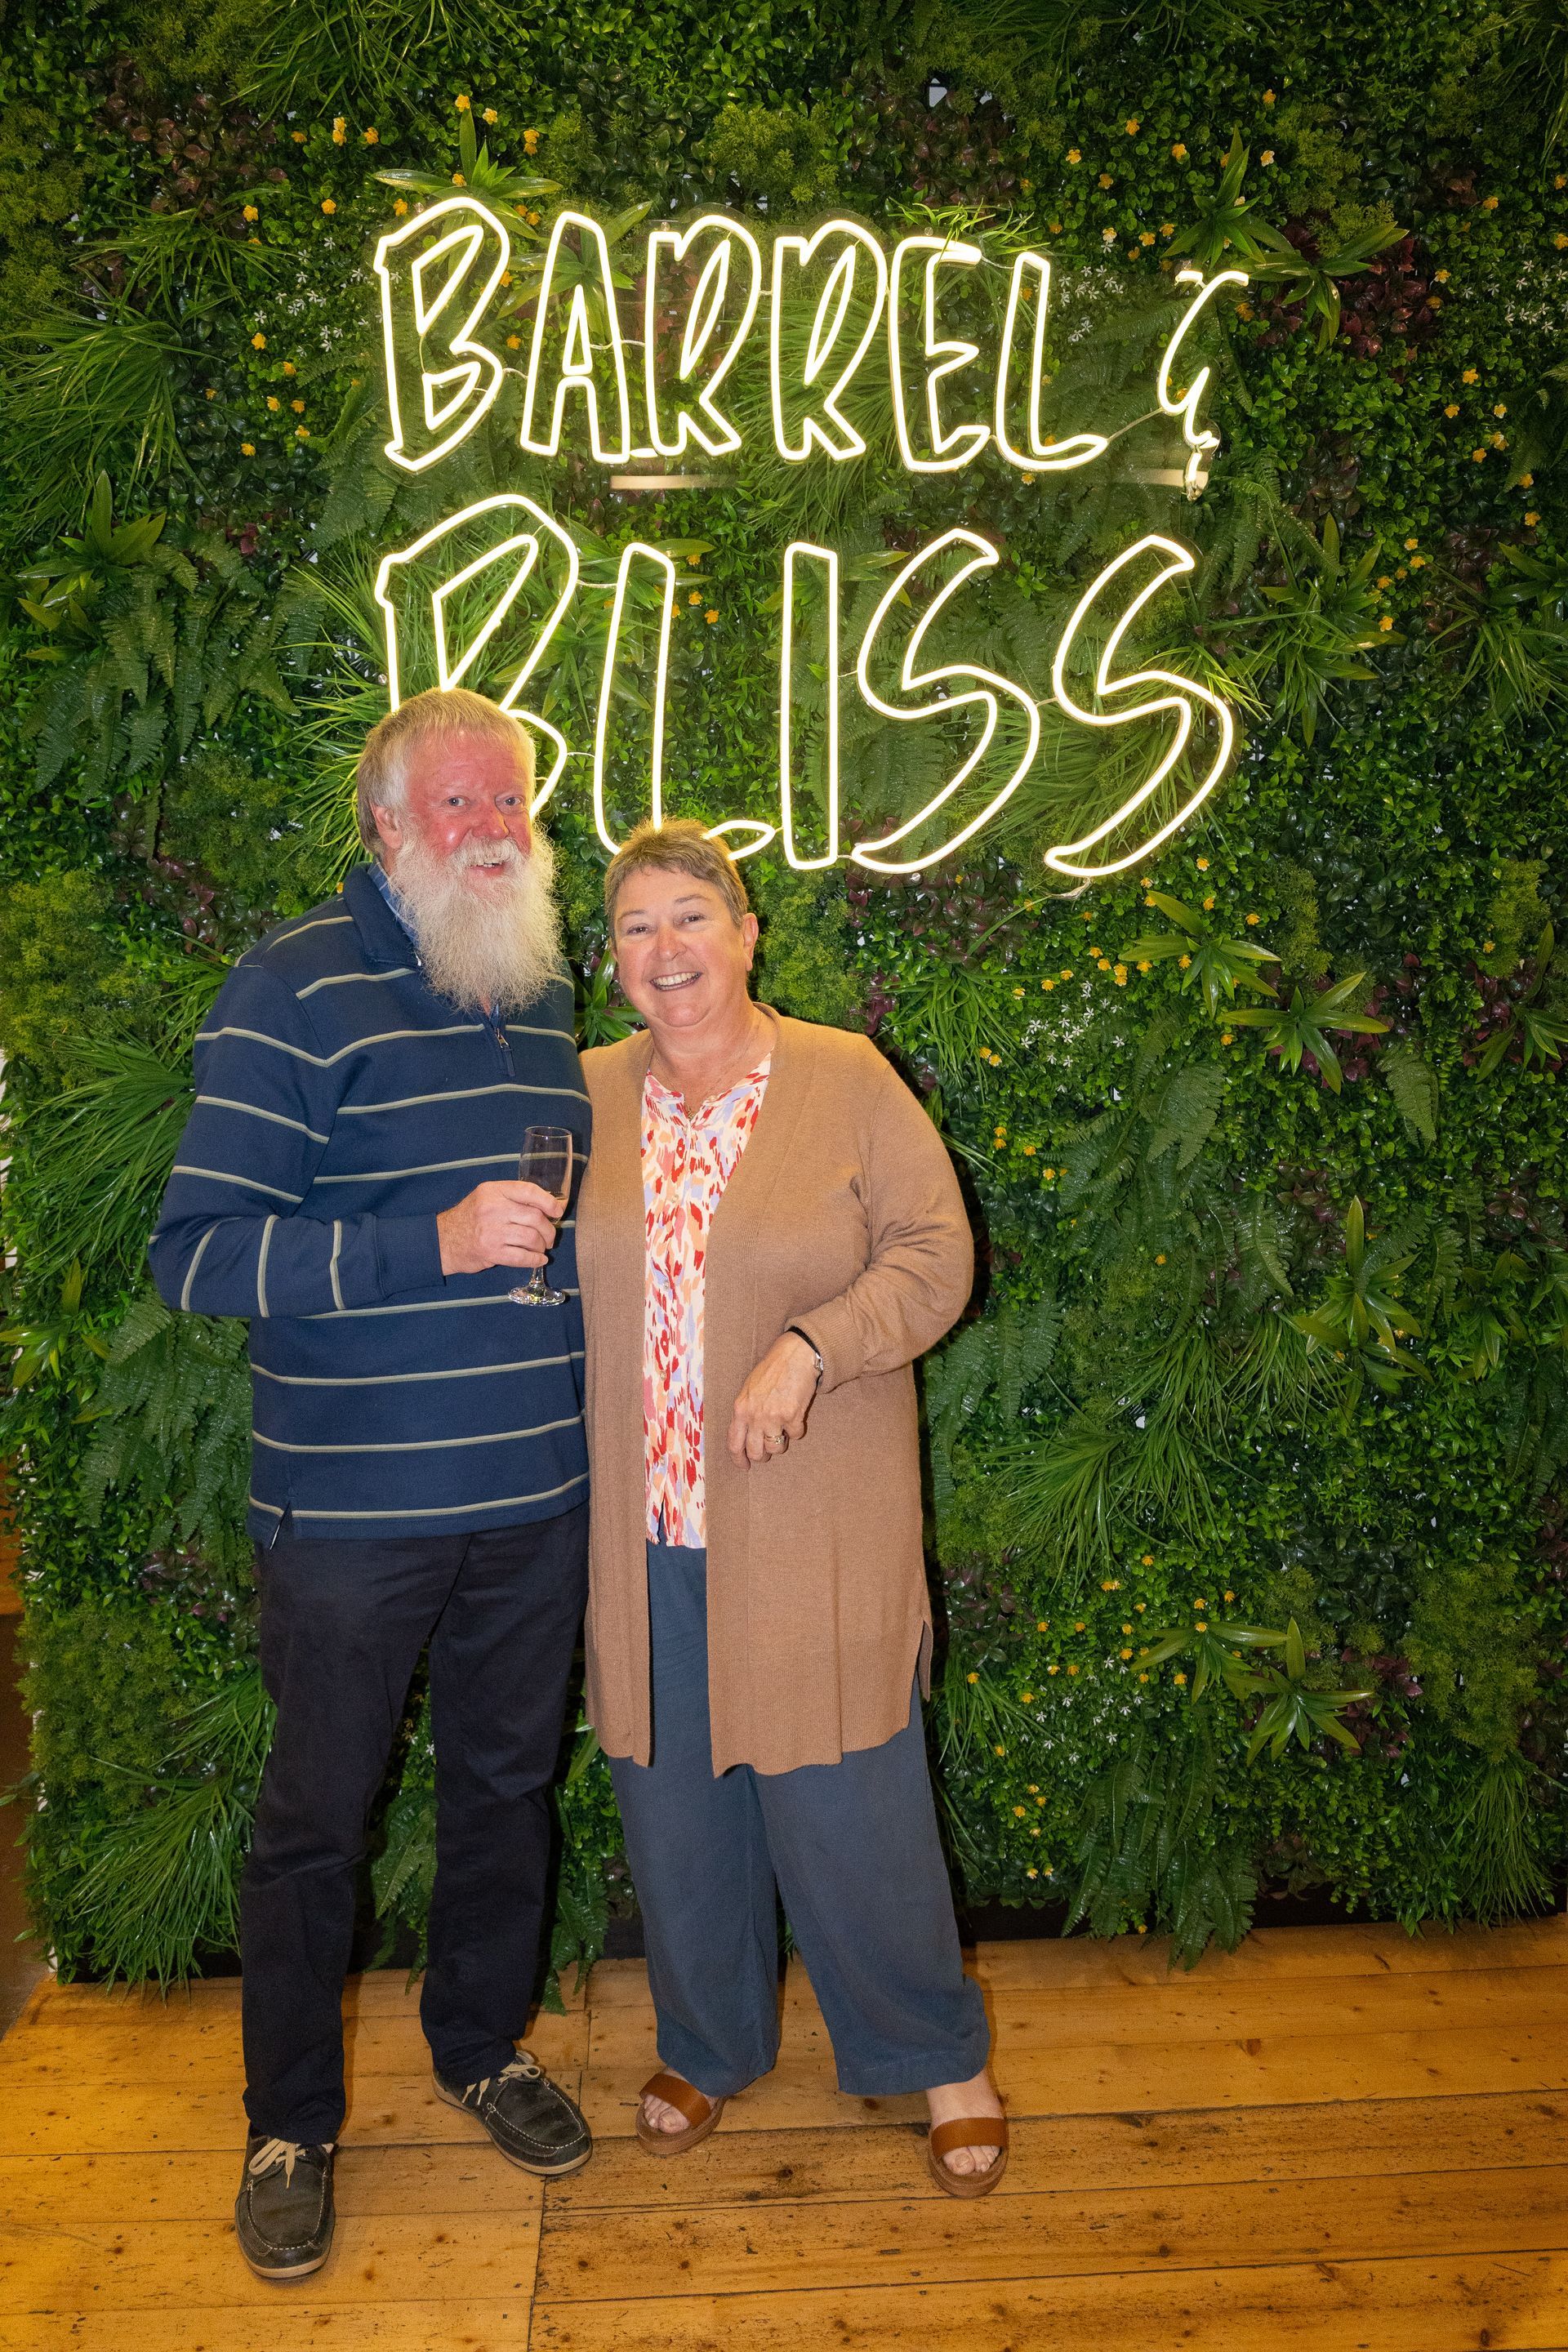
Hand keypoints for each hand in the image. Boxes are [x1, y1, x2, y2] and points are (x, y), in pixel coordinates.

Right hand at [438, 1180, 561, 1275]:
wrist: (443, 1240)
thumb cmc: (470, 1218)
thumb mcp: (486, 1197)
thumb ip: (513, 1198)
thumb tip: (550, 1205)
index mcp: (493, 1191)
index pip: (528, 1191)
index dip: (549, 1201)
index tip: (558, 1211)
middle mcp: (493, 1209)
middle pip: (535, 1217)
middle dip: (548, 1229)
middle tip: (549, 1237)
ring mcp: (492, 1231)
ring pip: (531, 1237)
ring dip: (541, 1246)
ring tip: (541, 1248)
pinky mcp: (491, 1252)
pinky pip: (522, 1256)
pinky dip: (535, 1260)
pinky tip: (538, 1260)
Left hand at [727, 1332, 818, 1467]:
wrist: (794, 1356)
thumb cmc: (770, 1371)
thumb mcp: (748, 1390)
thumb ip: (744, 1413)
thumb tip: (744, 1438)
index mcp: (740, 1409)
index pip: (734, 1444)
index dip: (739, 1460)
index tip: (745, 1466)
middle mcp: (754, 1416)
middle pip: (756, 1452)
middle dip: (763, 1455)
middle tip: (768, 1450)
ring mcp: (774, 1417)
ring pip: (776, 1448)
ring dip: (780, 1444)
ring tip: (782, 1431)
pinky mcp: (793, 1415)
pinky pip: (795, 1436)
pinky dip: (796, 1430)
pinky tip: (795, 1416)